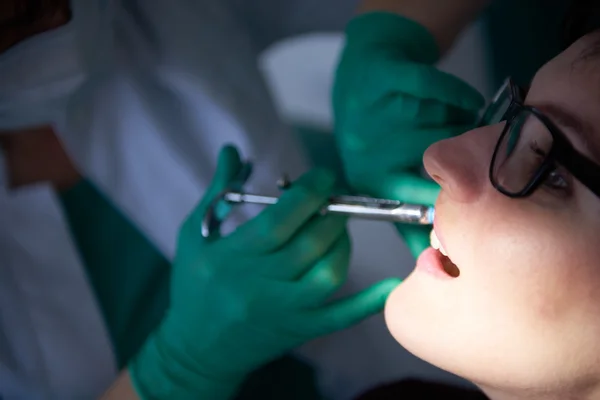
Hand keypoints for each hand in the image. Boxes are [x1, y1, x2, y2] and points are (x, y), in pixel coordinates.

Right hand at [130, 145, 400, 399]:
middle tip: (334, 198)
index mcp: (231, 257)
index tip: (324, 176)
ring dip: (343, 243)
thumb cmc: (194, 285)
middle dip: (332, 213)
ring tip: (337, 226)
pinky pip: (338, 318)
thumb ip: (218, 191)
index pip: (279, 221)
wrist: (196, 349)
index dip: (309, 193)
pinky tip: (388, 284)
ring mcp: (281, 311)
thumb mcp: (196, 235)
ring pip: (327, 274)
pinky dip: (367, 302)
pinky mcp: (298, 330)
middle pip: (310, 244)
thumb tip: (234, 149)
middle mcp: (257, 285)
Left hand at [333, 12, 483, 256]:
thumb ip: (410, 223)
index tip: (482, 205)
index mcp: (371, 181)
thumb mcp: (387, 180)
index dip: (456, 205)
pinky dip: (461, 95)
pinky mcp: (386, 76)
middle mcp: (368, 151)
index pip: (420, 204)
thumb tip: (436, 268)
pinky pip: (440, 89)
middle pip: (439, 163)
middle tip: (484, 159)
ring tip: (468, 129)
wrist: (363, 73)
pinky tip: (467, 102)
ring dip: (466, 127)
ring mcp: (374, 112)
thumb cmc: (381, 136)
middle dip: (469, 161)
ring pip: (445, 126)